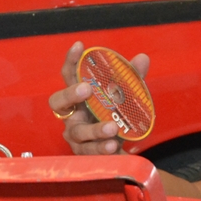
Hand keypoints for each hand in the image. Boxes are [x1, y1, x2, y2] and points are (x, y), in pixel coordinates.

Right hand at [48, 40, 151, 154]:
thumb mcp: (124, 97)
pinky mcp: (83, 153)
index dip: (71, 61)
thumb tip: (142, 58)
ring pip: (78, 132)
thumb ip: (132, 79)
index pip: (69, 75)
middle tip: (86, 89)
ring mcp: (75, 135)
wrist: (118, 148)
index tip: (79, 46)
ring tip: (111, 127)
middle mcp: (71, 114)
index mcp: (78, 96)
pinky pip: (90, 152)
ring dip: (94, 129)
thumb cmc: (113, 116)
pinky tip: (113, 146)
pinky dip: (101, 149)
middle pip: (58, 102)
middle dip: (70, 94)